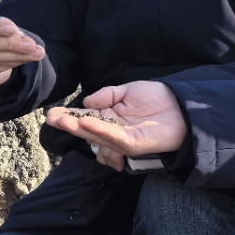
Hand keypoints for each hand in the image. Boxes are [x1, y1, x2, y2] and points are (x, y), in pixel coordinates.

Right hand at [44, 81, 186, 155]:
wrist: (183, 105)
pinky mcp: (134, 144)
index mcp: (110, 118)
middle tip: (51, 118)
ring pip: (97, 136)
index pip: (85, 118)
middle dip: (69, 124)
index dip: (69, 116)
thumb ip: (108, 95)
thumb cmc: (158, 98)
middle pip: (87, 130)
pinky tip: (86, 122)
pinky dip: (100, 130)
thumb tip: (88, 102)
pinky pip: (114, 138)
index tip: (52, 113)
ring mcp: (123, 140)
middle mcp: (114, 132)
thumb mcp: (128, 90)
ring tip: (63, 120)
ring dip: (79, 128)